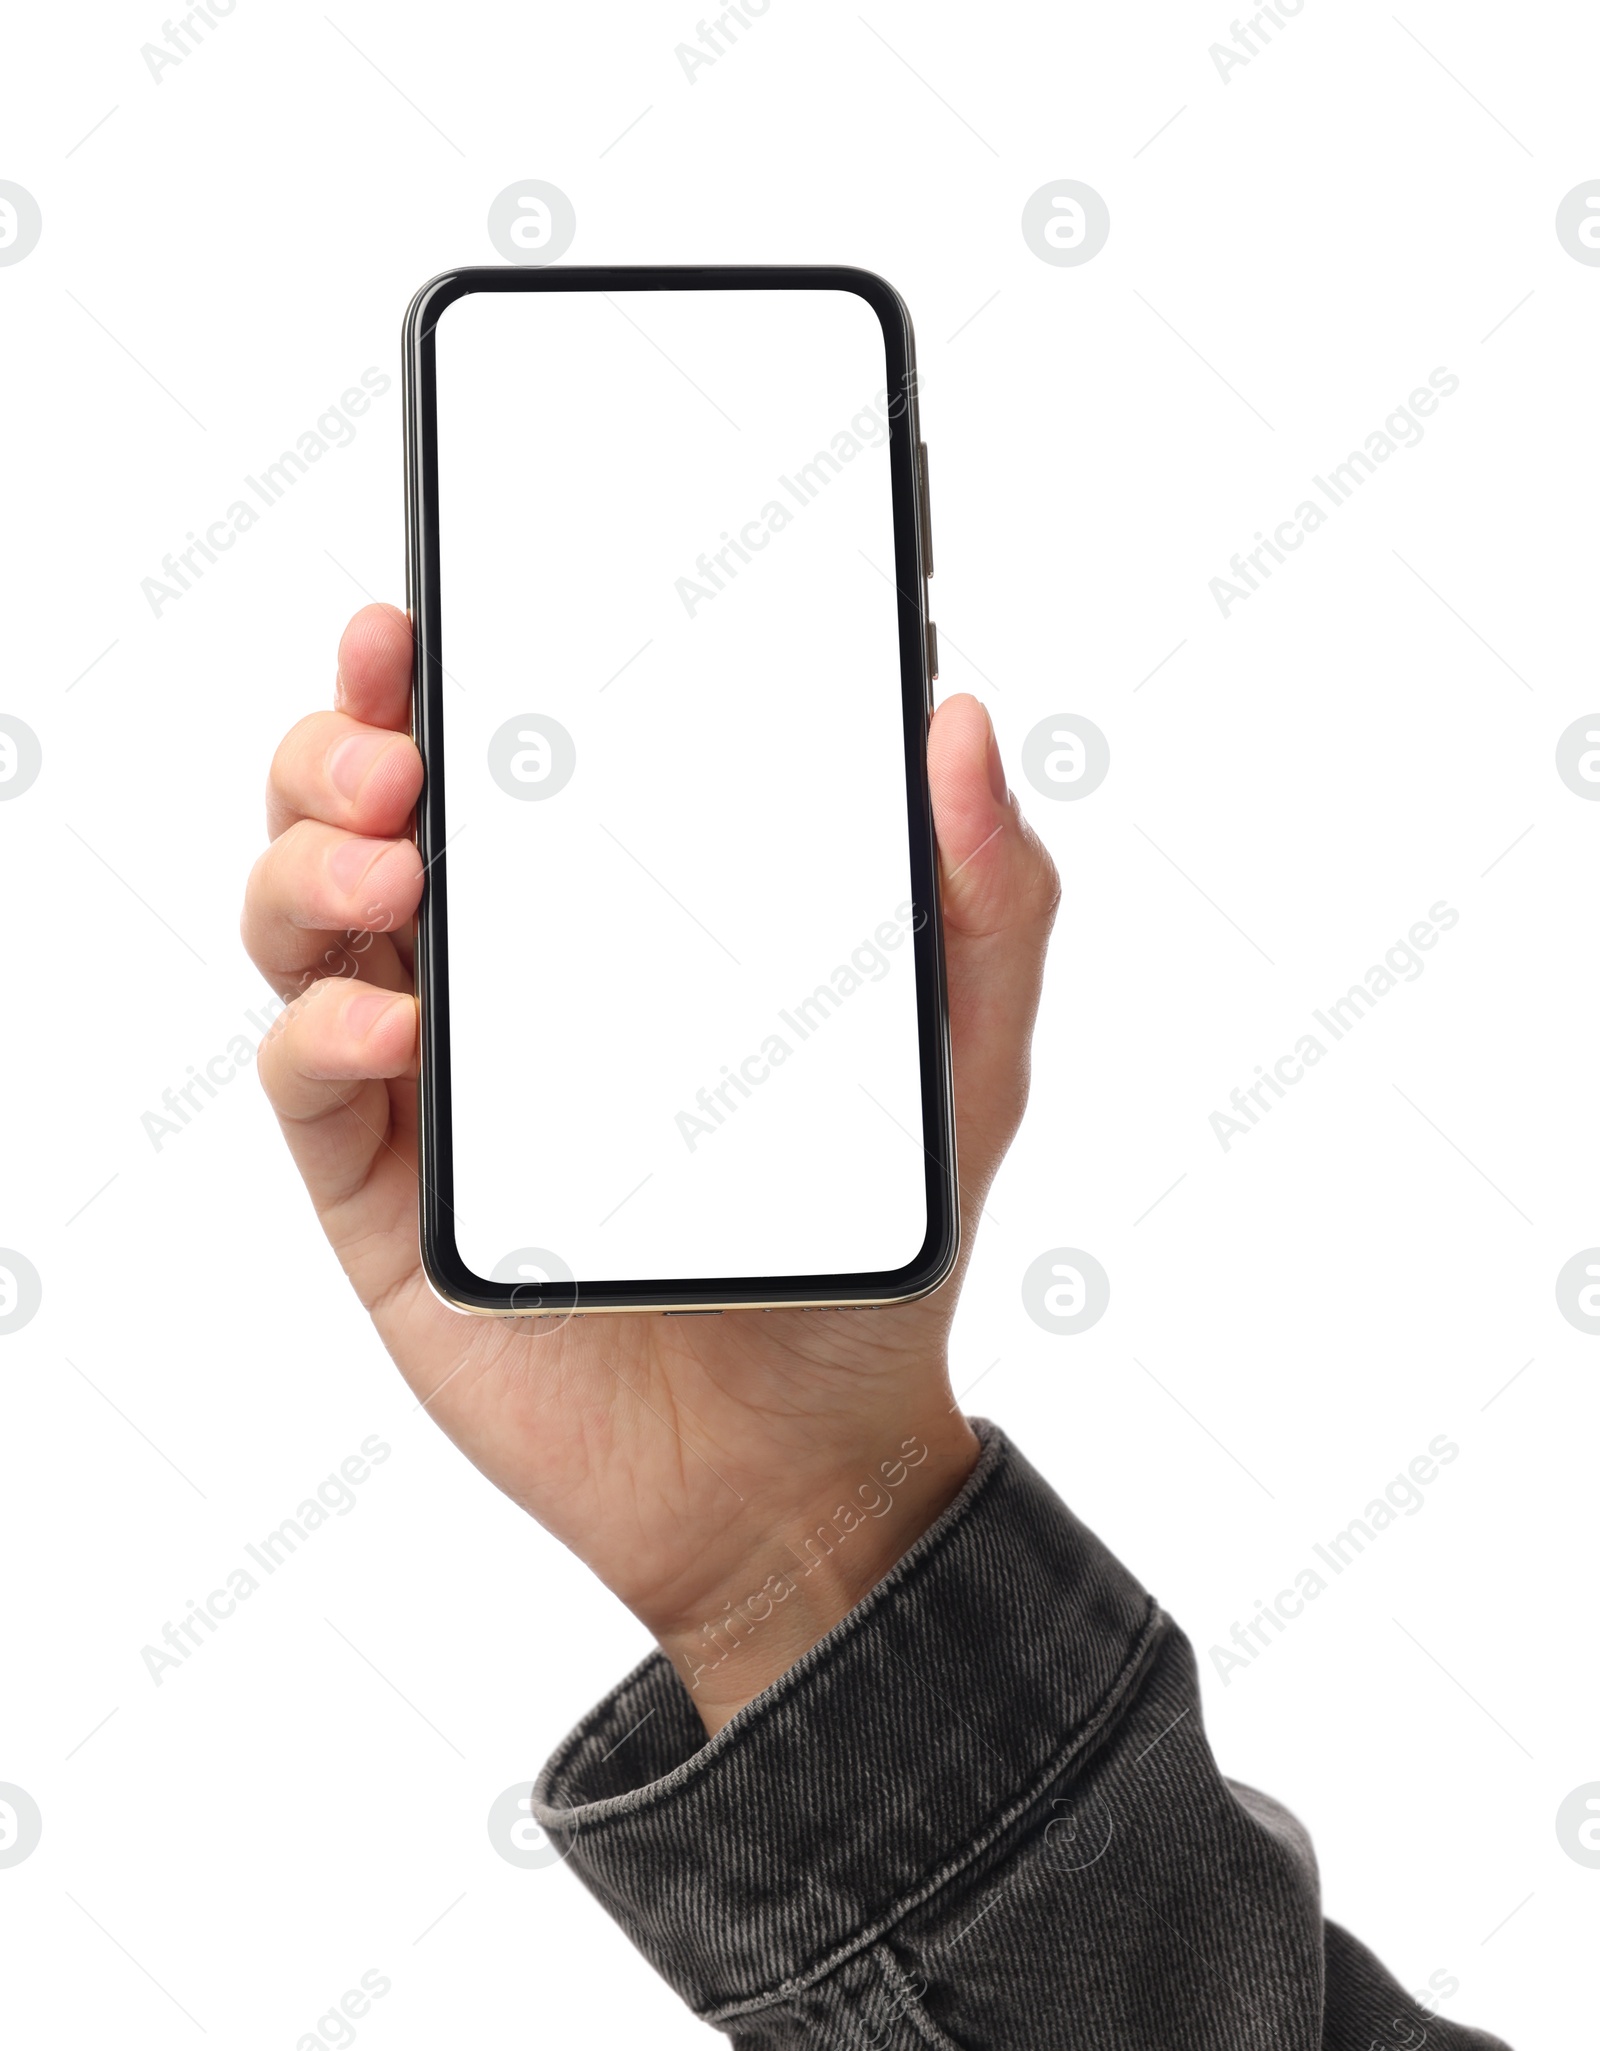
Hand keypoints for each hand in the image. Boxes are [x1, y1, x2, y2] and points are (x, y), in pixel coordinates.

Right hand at [243, 604, 1059, 1731]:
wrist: (803, 1457)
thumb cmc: (864, 1243)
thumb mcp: (961, 1058)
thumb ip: (984, 898)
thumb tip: (966, 727)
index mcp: (605, 919)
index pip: (496, 762)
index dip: (432, 678)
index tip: (418, 618)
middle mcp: (498, 978)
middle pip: (358, 817)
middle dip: (342, 749)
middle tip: (400, 746)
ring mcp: (430, 1082)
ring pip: (303, 925)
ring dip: (312, 867)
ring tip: (396, 867)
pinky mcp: (387, 1192)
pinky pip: (306, 1082)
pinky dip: (324, 1033)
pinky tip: (398, 1030)